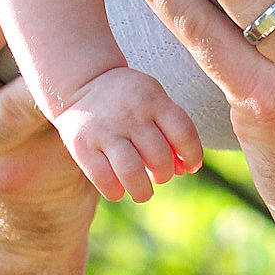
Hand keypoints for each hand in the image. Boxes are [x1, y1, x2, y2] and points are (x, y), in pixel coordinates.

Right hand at [51, 66, 200, 201]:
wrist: (84, 81)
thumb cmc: (130, 98)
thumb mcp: (154, 100)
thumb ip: (171, 130)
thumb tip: (185, 170)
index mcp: (153, 99)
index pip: (184, 133)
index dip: (193, 156)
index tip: (190, 167)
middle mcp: (130, 114)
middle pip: (159, 157)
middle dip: (164, 175)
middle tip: (159, 176)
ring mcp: (105, 130)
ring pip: (132, 172)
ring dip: (142, 190)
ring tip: (143, 192)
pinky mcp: (81, 145)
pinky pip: (103, 178)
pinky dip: (115, 192)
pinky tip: (119, 190)